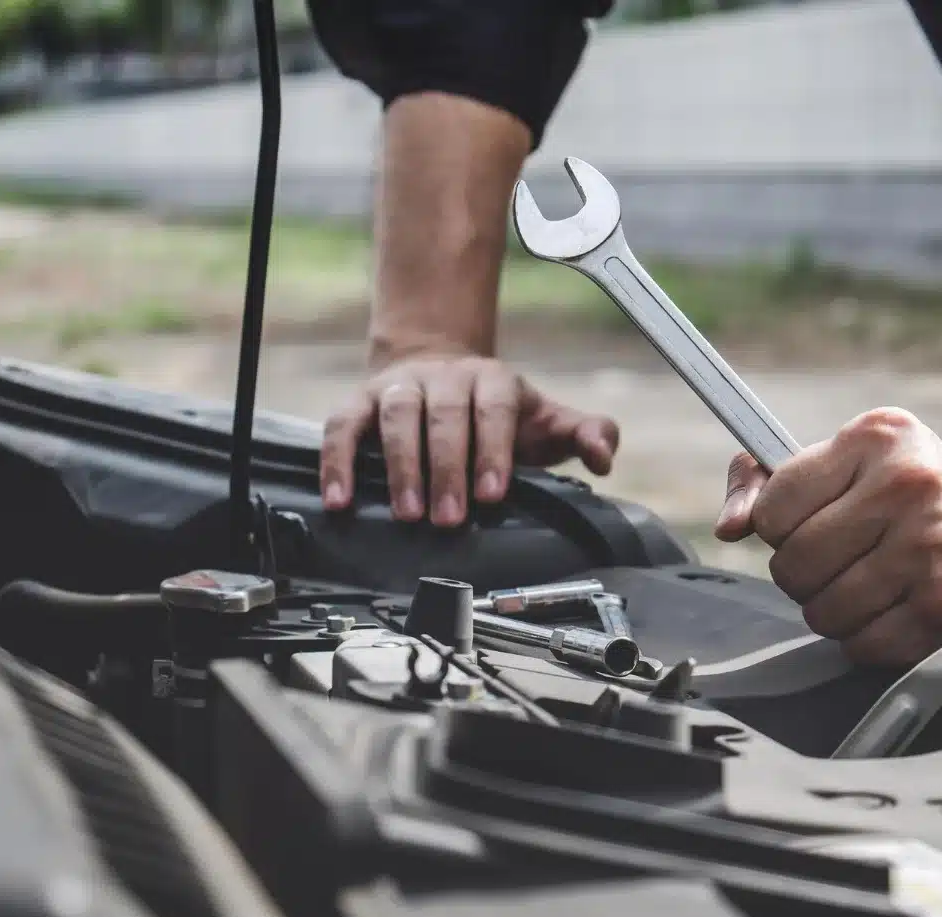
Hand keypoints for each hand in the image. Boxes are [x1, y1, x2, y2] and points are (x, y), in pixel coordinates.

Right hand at [321, 353, 619, 525]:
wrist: (441, 373)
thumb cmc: (498, 412)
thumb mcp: (547, 421)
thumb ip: (584, 434)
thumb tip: (603, 455)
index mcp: (493, 382)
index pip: (494, 410)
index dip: (493, 450)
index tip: (492, 493)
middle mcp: (445, 378)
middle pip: (444, 416)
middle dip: (447, 468)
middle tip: (449, 518)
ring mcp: (400, 388)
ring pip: (396, 417)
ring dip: (400, 465)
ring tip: (406, 513)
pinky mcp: (361, 401)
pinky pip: (343, 425)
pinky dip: (337, 459)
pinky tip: (340, 498)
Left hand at [714, 407, 941, 666]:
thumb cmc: (929, 508)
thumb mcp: (864, 467)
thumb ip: (777, 483)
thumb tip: (729, 526)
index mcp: (883, 437)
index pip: (775, 504)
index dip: (784, 527)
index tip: (821, 525)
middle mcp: (911, 485)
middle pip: (793, 563)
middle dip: (809, 576)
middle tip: (853, 563)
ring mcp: (934, 549)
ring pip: (822, 611)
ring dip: (839, 613)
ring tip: (881, 588)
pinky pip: (863, 645)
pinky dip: (872, 641)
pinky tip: (905, 614)